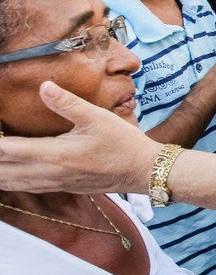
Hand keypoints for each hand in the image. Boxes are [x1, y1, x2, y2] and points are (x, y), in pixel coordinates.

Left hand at [0, 81, 158, 193]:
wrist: (142, 170)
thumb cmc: (122, 143)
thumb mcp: (97, 117)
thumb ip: (67, 103)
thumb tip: (44, 86)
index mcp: (54, 154)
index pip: (7, 150)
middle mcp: (49, 173)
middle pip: (3, 171)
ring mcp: (55, 183)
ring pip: (11, 183)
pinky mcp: (62, 188)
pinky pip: (26, 187)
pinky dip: (10, 180)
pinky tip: (10, 173)